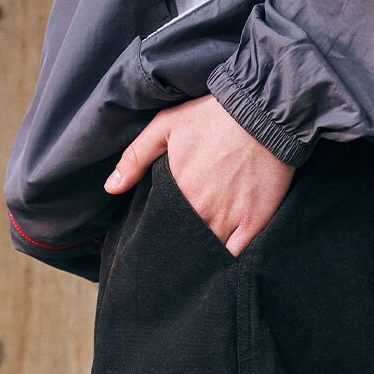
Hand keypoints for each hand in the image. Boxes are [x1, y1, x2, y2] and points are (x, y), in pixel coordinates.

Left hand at [104, 95, 296, 257]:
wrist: (262, 112)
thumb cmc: (213, 116)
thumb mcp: (166, 126)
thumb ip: (136, 157)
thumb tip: (111, 187)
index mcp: (178, 192)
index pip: (160, 227)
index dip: (159, 233)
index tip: (159, 235)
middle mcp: (202, 212)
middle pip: (183, 244)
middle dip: (179, 248)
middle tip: (177, 249)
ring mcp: (229, 220)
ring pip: (208, 254)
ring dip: (201, 256)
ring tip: (195, 258)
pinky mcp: (254, 223)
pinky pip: (236, 255)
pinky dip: (227, 261)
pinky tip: (220, 261)